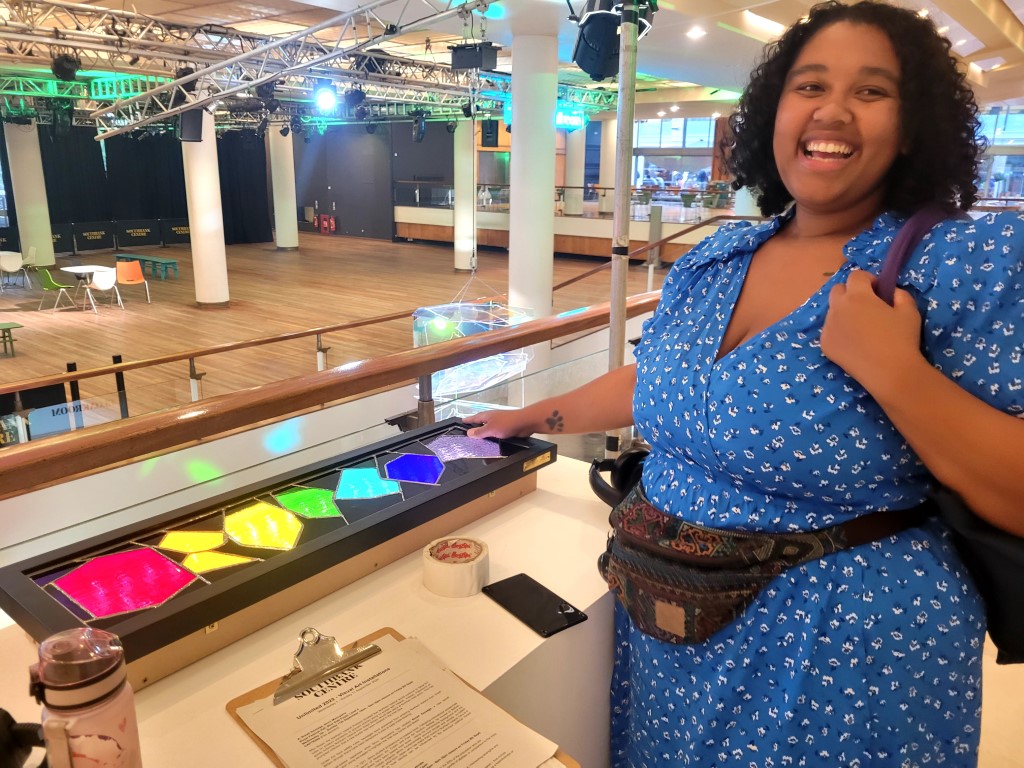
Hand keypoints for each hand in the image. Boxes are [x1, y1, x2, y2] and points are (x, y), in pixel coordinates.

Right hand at [464, 409, 537, 438]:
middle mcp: (493, 418)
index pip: (475, 418)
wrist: (525, 423)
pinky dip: (492, 435)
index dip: (468, 420)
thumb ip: (480, 432)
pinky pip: (496, 432)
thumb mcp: (491, 429)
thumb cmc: (507, 423)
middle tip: (468, 430)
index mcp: (487, 416)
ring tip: (478, 438)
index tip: (462, 421)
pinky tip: (492, 440)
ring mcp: (500, 422)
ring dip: (484, 431)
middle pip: (481, 422)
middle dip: (475, 426)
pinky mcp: (507, 428)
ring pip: (489, 427)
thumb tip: (469, 432)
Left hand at [820, 269, 925, 391]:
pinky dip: (839, 330)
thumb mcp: (909, 310)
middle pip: (837, 290)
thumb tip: (891, 292)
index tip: (878, 290)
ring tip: (861, 327)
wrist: (890, 372)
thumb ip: (900, 294)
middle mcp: (838, 308)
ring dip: (844, 311)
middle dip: (850, 292)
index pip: (856, 275)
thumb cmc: (902, 338)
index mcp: (857, 296)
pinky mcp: (824, 344)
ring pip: (832, 311)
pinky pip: (829, 330)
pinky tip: (854, 343)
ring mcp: (828, 327)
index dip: (868, 280)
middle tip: (866, 306)